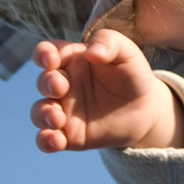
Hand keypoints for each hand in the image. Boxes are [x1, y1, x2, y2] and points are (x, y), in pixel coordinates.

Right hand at [30, 30, 183, 151]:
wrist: (144, 110)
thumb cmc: (131, 74)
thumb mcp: (126, 52)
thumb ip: (109, 42)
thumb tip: (91, 52)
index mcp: (70, 60)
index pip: (46, 53)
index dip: (42, 55)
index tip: (51, 60)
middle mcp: (62, 85)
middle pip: (42, 82)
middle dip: (46, 84)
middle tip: (60, 87)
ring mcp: (63, 110)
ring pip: (39, 112)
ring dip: (42, 114)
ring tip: (57, 118)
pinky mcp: (68, 135)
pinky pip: (47, 139)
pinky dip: (45, 141)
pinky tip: (55, 140)